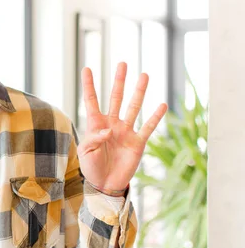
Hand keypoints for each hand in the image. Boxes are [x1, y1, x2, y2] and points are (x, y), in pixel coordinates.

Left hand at [78, 62, 166, 194]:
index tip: (87, 69)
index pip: (92, 101)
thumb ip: (94, 139)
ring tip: (145, 75)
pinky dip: (155, 117)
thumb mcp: (86, 153)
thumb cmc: (91, 167)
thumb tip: (109, 129)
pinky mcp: (138, 142)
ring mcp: (126, 131)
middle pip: (116, 98)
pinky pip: (148, 127)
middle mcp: (112, 123)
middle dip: (119, 81)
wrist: (105, 184)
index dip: (89, 85)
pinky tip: (162, 104)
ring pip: (133, 107)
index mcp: (96, 124)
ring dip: (139, 92)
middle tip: (123, 63)